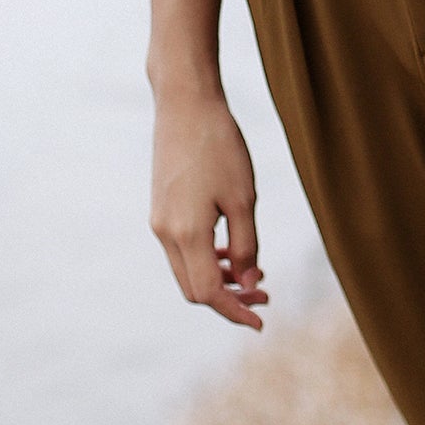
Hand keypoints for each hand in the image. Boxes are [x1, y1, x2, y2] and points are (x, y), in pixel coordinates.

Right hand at [150, 86, 268, 328]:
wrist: (185, 103)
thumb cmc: (219, 146)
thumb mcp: (244, 198)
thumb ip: (247, 245)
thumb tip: (249, 285)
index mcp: (185, 234)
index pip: (208, 293)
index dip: (235, 311)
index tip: (262, 320)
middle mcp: (165, 233)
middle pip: (194, 289)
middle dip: (229, 299)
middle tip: (265, 296)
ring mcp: (159, 220)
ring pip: (188, 270)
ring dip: (219, 279)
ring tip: (255, 275)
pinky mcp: (161, 208)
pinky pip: (182, 249)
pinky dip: (207, 259)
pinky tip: (232, 251)